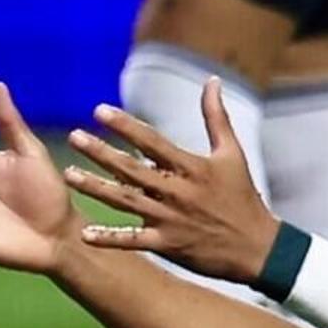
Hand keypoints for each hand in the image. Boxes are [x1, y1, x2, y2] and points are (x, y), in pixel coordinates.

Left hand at [62, 83, 278, 284]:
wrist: (258, 247)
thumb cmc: (243, 197)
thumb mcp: (232, 153)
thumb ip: (216, 117)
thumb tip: (212, 80)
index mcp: (190, 167)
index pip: (151, 141)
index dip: (125, 125)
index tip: (98, 111)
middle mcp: (176, 191)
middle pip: (131, 169)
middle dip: (101, 153)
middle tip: (74, 138)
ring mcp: (170, 219)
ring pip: (126, 201)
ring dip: (96, 189)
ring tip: (69, 176)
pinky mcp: (168, 244)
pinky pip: (133, 241)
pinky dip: (110, 238)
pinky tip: (85, 234)